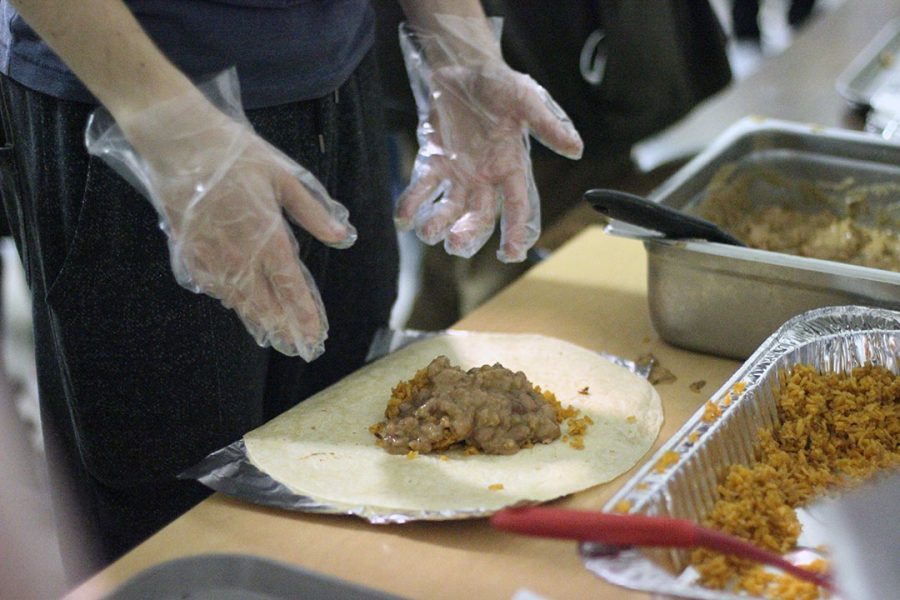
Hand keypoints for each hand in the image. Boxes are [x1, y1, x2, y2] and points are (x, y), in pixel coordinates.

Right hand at [86, 71, 355, 359]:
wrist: (176, 140)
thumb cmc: (234, 153)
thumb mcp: (284, 175)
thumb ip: (313, 212)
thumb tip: (343, 237)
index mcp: (268, 237)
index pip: (291, 288)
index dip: (305, 315)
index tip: (317, 338)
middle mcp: (240, 255)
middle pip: (266, 304)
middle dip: (285, 329)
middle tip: (300, 350)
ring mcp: (211, 256)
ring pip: (238, 299)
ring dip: (258, 321)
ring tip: (273, 339)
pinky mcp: (189, 250)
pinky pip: (212, 285)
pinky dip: (229, 300)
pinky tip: (237, 307)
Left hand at [395, 16, 582, 262]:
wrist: (463, 67)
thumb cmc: (499, 83)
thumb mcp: (526, 99)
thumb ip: (547, 125)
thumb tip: (576, 149)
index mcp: (511, 166)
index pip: (517, 205)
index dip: (516, 230)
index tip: (511, 254)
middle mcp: (485, 177)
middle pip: (479, 214)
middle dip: (468, 231)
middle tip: (456, 242)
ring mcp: (458, 173)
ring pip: (450, 207)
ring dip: (439, 222)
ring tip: (428, 231)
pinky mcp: (434, 161)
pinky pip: (423, 187)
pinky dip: (412, 203)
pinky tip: (403, 218)